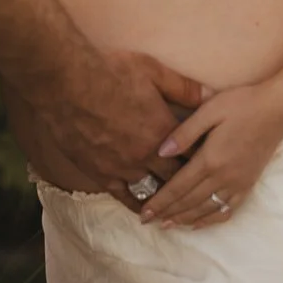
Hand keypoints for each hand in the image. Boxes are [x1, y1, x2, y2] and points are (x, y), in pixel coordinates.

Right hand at [5, 50, 207, 209]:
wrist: (68, 82)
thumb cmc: (112, 71)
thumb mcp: (153, 71)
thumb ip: (184, 87)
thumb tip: (211, 96)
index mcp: (163, 130)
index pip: (194, 154)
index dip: (205, 159)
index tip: (214, 164)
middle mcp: (147, 154)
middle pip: (177, 178)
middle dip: (189, 183)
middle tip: (200, 190)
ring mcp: (124, 168)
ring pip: (153, 192)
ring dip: (167, 199)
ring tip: (178, 207)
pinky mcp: (102, 174)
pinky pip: (125, 197)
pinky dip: (138, 205)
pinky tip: (145, 211)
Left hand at [140, 82, 282, 229]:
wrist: (277, 110)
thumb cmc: (241, 104)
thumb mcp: (209, 109)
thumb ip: (185, 133)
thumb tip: (161, 152)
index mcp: (210, 159)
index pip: (178, 187)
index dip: (160, 201)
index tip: (144, 213)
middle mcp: (223, 177)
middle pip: (189, 202)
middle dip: (167, 213)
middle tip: (148, 221)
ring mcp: (237, 184)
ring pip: (206, 209)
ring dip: (185, 219)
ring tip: (168, 225)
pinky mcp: (248, 185)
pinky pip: (226, 210)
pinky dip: (210, 220)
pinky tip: (199, 223)